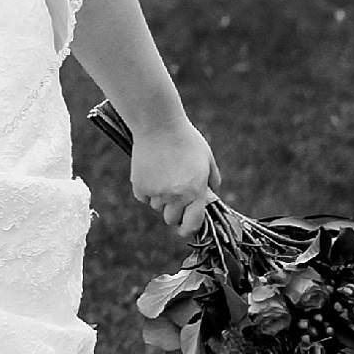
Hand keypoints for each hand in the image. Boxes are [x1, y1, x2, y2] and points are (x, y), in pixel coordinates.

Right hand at [128, 118, 218, 238]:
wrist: (159, 124)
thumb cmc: (186, 139)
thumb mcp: (207, 158)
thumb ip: (213, 179)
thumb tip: (213, 193)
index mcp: (195, 192)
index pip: (192, 224)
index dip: (189, 229)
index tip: (185, 229)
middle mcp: (176, 196)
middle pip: (171, 219)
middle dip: (174, 210)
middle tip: (174, 193)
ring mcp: (156, 193)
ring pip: (156, 207)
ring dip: (160, 198)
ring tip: (163, 175)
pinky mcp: (140, 186)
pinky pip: (143, 197)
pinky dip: (146, 189)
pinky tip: (151, 171)